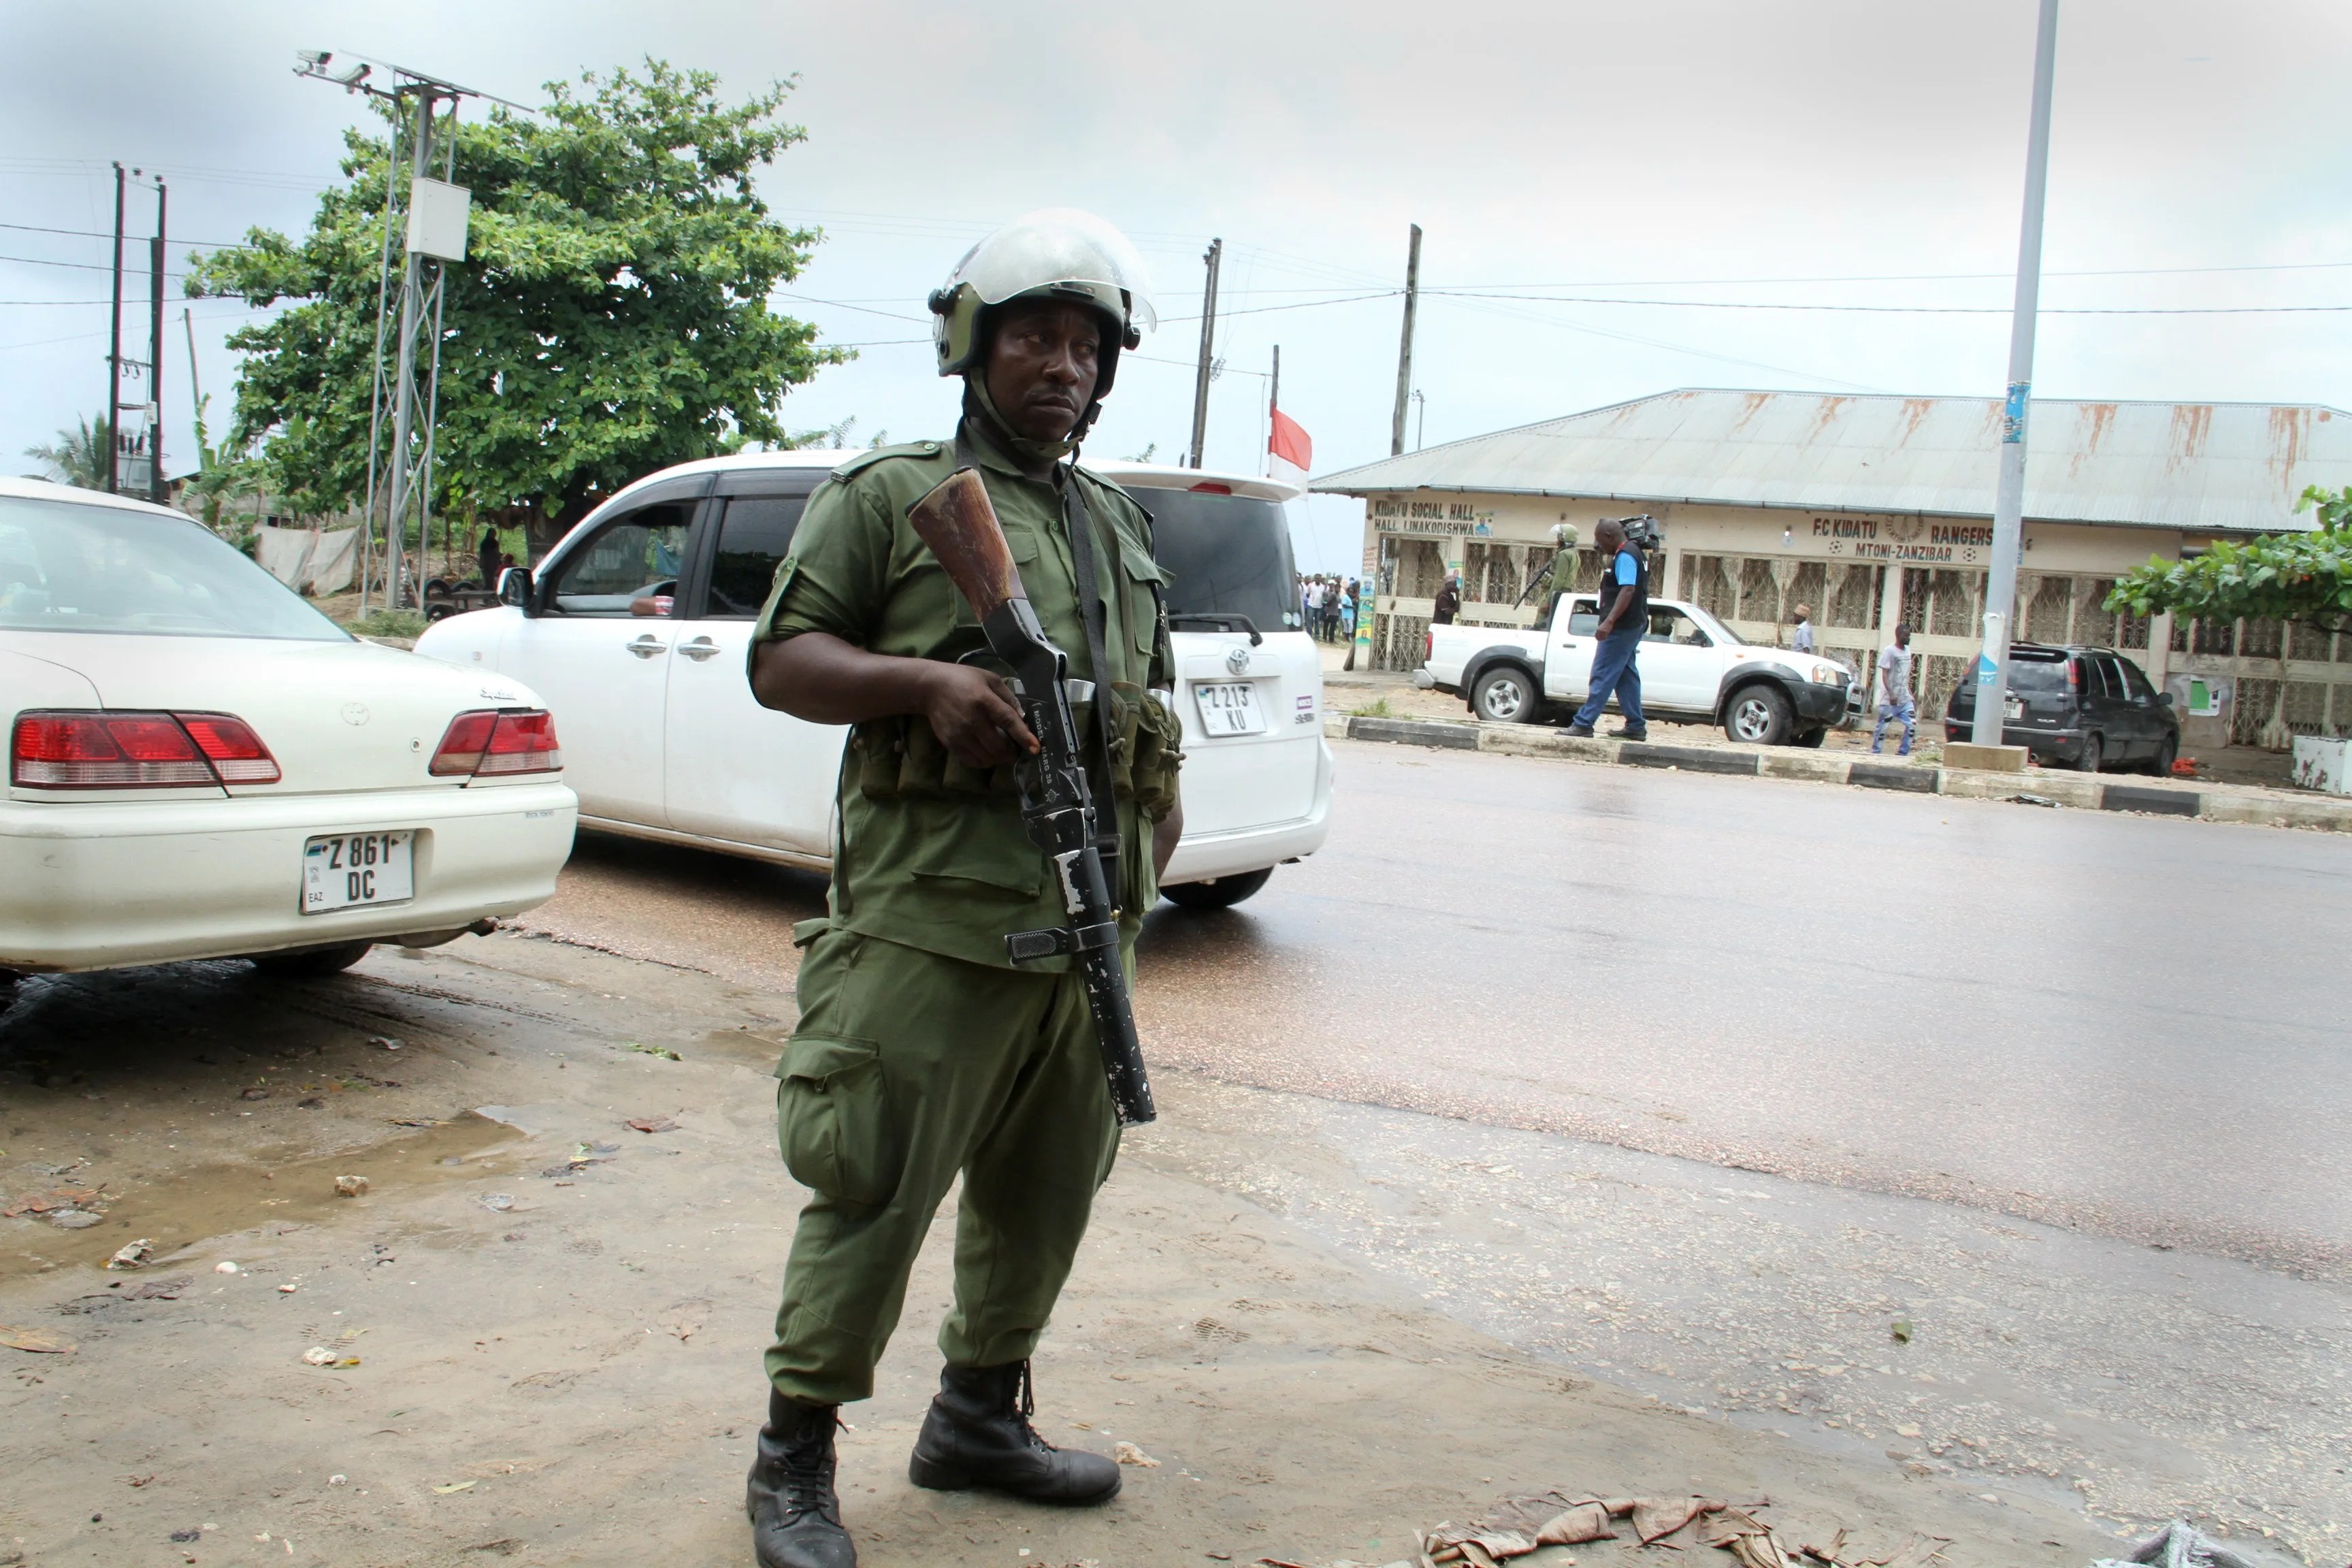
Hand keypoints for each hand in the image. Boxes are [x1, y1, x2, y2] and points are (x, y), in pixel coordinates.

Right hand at [922, 663, 1038, 769]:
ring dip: (999, 758)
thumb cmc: (963, 679)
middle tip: (1016, 750)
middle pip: (998, 746)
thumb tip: (1022, 717)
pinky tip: (987, 754)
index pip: (1008, 721)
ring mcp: (960, 734)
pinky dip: (984, 762)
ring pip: (986, 757)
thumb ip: (1007, 697)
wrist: (930, 687)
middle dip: (1012, 752)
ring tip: (1002, 751)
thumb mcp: (989, 679)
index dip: (1024, 736)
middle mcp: (972, 719)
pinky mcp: (950, 743)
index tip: (1036, 748)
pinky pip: (972, 761)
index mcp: (984, 699)